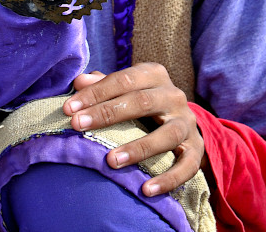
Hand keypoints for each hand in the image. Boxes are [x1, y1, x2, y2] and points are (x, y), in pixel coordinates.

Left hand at [62, 63, 204, 196]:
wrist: (180, 119)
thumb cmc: (139, 101)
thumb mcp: (123, 88)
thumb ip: (101, 84)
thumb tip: (79, 82)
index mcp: (154, 75)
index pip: (123, 79)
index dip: (94, 93)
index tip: (69, 109)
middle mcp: (174, 95)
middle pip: (142, 102)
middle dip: (107, 114)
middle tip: (78, 127)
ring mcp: (187, 123)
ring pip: (167, 135)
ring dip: (138, 148)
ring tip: (111, 161)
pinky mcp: (197, 149)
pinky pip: (188, 166)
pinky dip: (169, 179)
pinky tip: (146, 190)